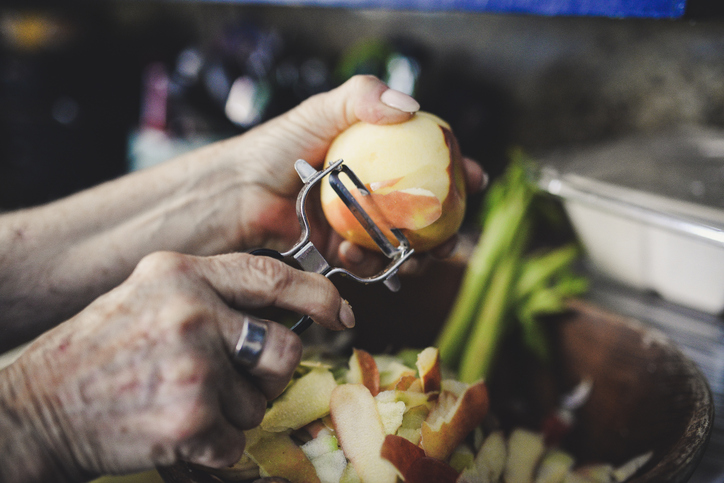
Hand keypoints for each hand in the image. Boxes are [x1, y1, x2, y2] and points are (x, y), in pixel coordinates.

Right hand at [0, 251, 352, 481]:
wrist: (37, 410)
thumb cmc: (98, 353)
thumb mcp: (149, 297)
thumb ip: (211, 295)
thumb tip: (285, 310)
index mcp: (181, 273)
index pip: (271, 275)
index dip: (318, 294)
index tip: (341, 314)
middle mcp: (191, 310)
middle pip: (284, 346)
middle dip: (270, 374)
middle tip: (236, 383)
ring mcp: (193, 363)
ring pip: (260, 400)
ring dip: (232, 413)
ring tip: (184, 403)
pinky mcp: (190, 417)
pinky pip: (234, 441)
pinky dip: (210, 446)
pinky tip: (171, 430)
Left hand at [222, 74, 485, 275]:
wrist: (239, 191)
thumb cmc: (277, 146)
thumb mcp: (321, 110)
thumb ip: (362, 96)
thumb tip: (411, 106)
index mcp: (379, 157)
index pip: (429, 163)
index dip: (458, 172)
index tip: (474, 177)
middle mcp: (376, 193)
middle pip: (428, 213)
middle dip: (447, 229)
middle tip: (450, 235)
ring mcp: (361, 226)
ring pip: (405, 246)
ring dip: (415, 256)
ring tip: (407, 254)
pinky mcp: (342, 253)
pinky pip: (369, 265)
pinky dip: (370, 265)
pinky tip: (351, 254)